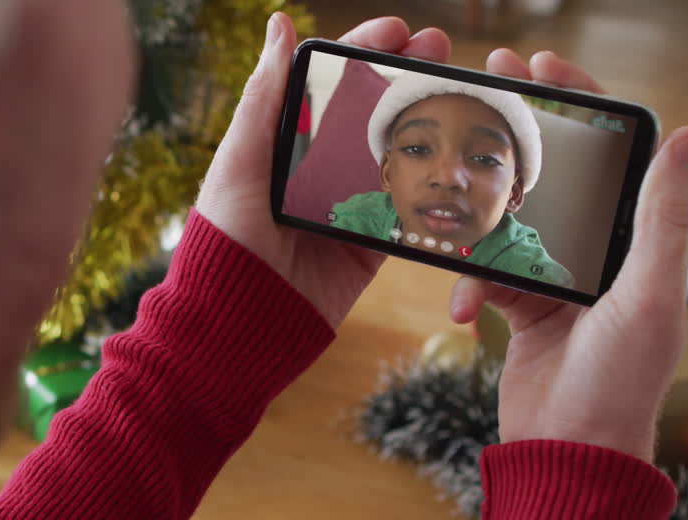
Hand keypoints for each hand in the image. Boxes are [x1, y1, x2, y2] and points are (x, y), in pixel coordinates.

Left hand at [195, 14, 450, 327]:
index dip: (364, 51)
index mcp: (285, 143)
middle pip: (372, 111)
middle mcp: (318, 170)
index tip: (398, 30)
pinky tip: (462, 158)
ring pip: (398, 155)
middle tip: (440, 51)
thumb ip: (265, 98)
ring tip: (461, 90)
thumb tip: (278, 24)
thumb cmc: (226, 239)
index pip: (330, 84)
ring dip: (429, 121)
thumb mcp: (240, 162)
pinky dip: (435, 187)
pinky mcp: (369, 246)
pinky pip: (408, 210)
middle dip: (407, 76)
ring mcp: (347, 207)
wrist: (239, 322)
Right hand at [449, 50, 687, 461]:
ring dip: (481, 227)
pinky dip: (470, 286)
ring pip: (510, 225)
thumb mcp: (647, 295)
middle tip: (481, 96)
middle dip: (517, 138)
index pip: (612, 153)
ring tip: (452, 217)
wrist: (567, 455)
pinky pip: (486, 274)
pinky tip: (464, 310)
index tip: (538, 67)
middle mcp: (601, 254)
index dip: (579, 102)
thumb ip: (661, 217)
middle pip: (555, 175)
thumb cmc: (618, 382)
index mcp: (639, 242)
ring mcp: (559, 281)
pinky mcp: (522, 309)